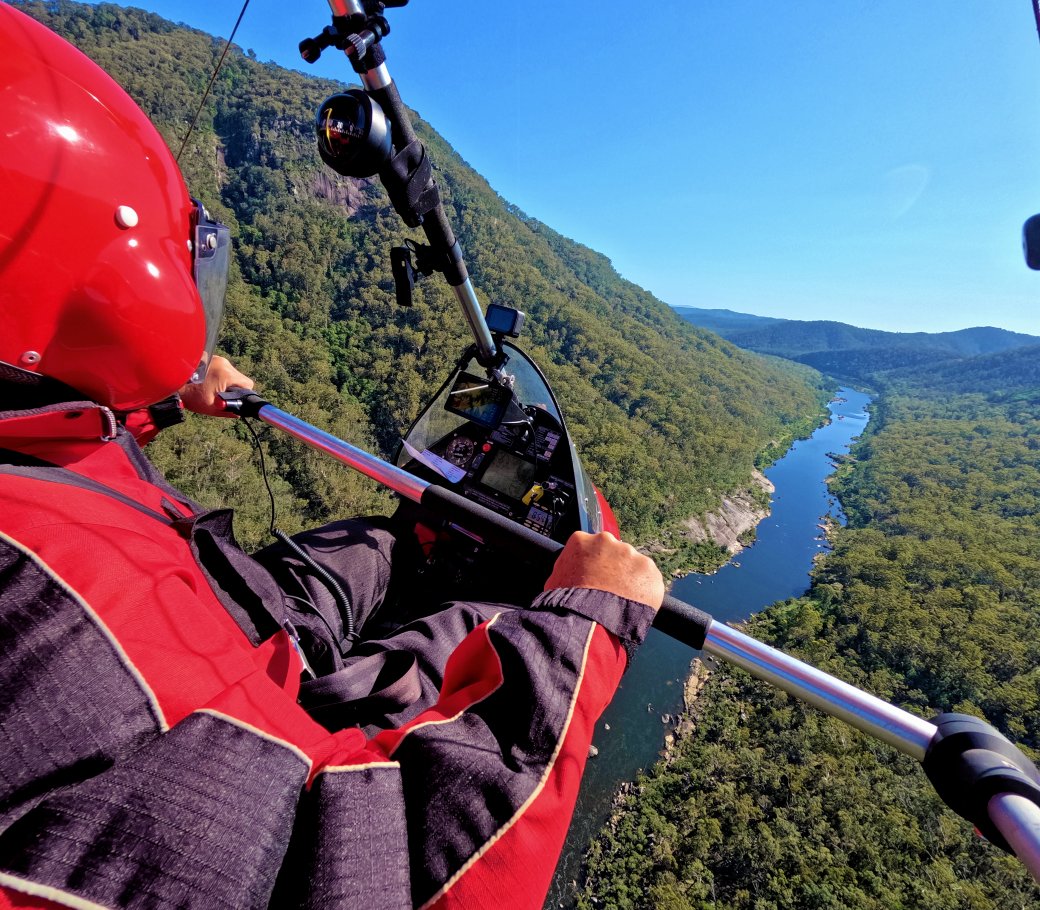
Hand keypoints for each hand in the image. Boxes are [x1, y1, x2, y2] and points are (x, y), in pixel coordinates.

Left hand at [178, 355, 254, 417]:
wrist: (169, 381)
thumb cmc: (190, 395)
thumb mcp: (211, 408)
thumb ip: (228, 411)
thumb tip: (238, 413)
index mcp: (227, 374)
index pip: (248, 384)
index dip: (244, 394)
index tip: (234, 400)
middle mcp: (223, 362)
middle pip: (238, 377)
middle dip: (232, 388)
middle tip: (220, 396)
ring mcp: (215, 358)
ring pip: (229, 372)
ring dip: (224, 381)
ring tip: (211, 388)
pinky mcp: (209, 356)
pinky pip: (220, 368)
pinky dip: (216, 376)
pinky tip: (206, 382)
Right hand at [545, 531, 663, 609]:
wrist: (586, 621)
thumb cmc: (566, 604)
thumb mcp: (555, 580)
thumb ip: (566, 568)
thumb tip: (569, 573)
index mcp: (581, 540)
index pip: (592, 547)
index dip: (595, 564)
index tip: (596, 577)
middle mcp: (607, 541)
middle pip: (615, 552)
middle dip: (614, 568)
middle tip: (609, 589)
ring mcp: (630, 554)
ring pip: (633, 565)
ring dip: (629, 579)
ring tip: (621, 600)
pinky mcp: (649, 570)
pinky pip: (649, 579)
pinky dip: (645, 591)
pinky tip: (634, 604)